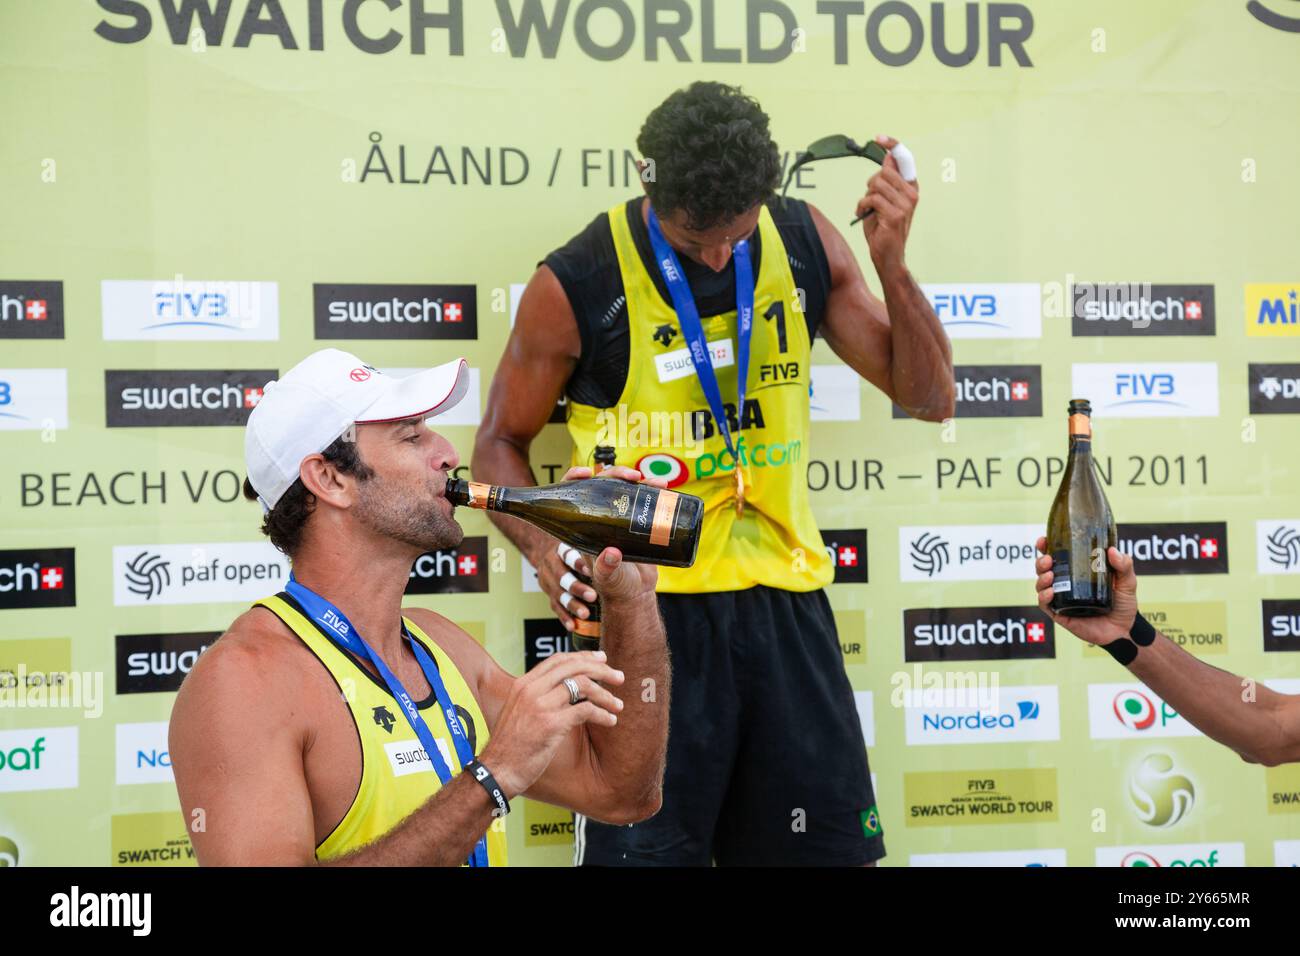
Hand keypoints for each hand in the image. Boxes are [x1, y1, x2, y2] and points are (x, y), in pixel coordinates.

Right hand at [478, 650, 625, 796]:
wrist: (496, 771)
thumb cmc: (510, 747)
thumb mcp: (518, 712)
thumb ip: (536, 698)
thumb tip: (563, 692)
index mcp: (523, 684)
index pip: (558, 659)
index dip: (583, 656)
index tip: (602, 659)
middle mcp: (531, 689)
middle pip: (574, 667)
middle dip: (602, 670)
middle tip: (620, 678)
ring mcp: (541, 705)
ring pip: (583, 686)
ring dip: (606, 695)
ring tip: (618, 705)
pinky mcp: (551, 724)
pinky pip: (585, 710)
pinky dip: (602, 714)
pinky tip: (610, 721)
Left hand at [528, 465, 664, 630]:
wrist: (636, 594)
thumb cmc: (616, 588)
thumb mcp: (609, 578)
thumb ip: (607, 568)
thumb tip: (611, 553)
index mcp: (584, 527)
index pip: (573, 494)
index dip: (574, 478)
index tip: (586, 473)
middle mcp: (600, 518)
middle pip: (602, 485)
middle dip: (618, 474)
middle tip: (635, 477)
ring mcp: (619, 519)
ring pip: (624, 490)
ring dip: (641, 481)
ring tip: (659, 482)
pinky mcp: (637, 522)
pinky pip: (642, 500)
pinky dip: (653, 491)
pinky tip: (664, 487)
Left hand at [855, 134, 917, 273]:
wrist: (887, 255)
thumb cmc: (883, 228)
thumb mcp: (883, 199)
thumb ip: (886, 180)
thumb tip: (888, 156)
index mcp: (911, 187)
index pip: (905, 158)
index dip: (893, 144)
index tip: (879, 137)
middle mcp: (912, 193)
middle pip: (884, 171)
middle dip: (871, 183)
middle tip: (869, 199)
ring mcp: (906, 203)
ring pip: (877, 183)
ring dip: (866, 196)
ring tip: (867, 209)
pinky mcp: (896, 214)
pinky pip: (872, 198)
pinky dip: (863, 206)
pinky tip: (863, 214)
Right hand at [1034, 536, 1138, 645]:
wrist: (1124, 630)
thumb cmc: (1124, 605)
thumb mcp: (1127, 582)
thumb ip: (1124, 566)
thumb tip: (1112, 551)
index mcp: (1077, 572)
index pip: (1057, 556)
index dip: (1047, 547)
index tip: (1044, 540)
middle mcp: (1066, 584)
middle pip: (1044, 569)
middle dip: (1041, 562)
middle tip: (1048, 559)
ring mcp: (1062, 599)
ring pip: (1041, 585)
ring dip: (1041, 578)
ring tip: (1049, 575)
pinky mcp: (1060, 614)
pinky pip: (1045, 605)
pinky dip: (1044, 597)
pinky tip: (1050, 592)